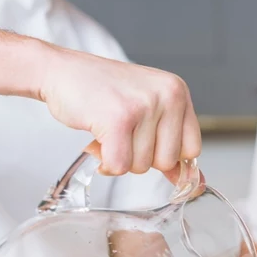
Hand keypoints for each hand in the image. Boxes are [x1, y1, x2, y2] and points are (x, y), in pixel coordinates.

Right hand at [38, 47, 201, 177]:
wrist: (61, 71)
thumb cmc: (104, 92)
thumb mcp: (148, 111)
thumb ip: (172, 146)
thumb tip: (195, 185)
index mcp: (178, 91)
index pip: (192, 149)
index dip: (166, 154)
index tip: (145, 142)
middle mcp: (168, 95)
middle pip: (167, 162)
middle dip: (140, 157)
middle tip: (122, 133)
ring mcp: (144, 106)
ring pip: (142, 166)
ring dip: (120, 157)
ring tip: (108, 131)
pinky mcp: (118, 119)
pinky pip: (120, 166)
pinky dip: (106, 162)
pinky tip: (99, 142)